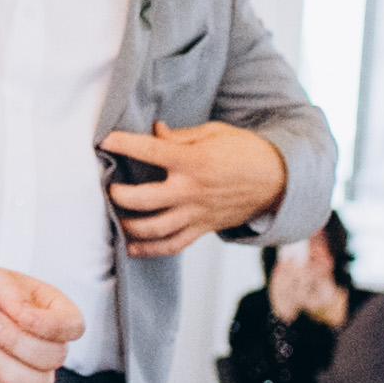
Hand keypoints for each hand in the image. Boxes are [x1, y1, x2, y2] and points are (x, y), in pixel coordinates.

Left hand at [0, 262, 81, 382]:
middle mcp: (45, 340)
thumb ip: (7, 289)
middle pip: (56, 357)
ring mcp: (30, 367)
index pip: (73, 326)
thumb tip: (24, 312)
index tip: (19, 316)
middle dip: (16, 343)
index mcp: (48, 307)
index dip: (51, 327)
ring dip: (5, 369)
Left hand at [101, 122, 283, 253]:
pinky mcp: (203, 228)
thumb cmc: (246, 150)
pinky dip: (149, 250)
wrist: (278, 180)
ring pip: (154, 228)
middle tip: (109, 186)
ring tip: (116, 217)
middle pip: (144, 199)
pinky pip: (173, 245)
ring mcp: (197, 214)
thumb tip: (154, 132)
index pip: (150, 152)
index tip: (105, 141)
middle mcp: (192, 190)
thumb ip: (181, 136)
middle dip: (119, 194)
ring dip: (129, 225)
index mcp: (194, 161)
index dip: (123, 145)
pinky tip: (131, 247)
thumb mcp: (215, 132)